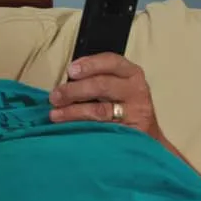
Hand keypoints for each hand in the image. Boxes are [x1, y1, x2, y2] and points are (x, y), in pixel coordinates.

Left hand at [49, 53, 165, 141]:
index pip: (111, 62)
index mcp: (131, 74)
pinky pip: (103, 131)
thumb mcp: (116, 87)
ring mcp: (135, 114)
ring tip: (55, 114)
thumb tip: (64, 83)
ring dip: (73, 112)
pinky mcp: (131, 134)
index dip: (89, 64)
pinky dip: (83, 129)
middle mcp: (136, 91)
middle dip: (74, 90)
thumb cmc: (123, 107)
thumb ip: (96, 79)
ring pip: (100, 110)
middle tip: (55, 96)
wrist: (145, 138)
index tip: (70, 70)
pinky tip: (70, 130)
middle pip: (102, 85)